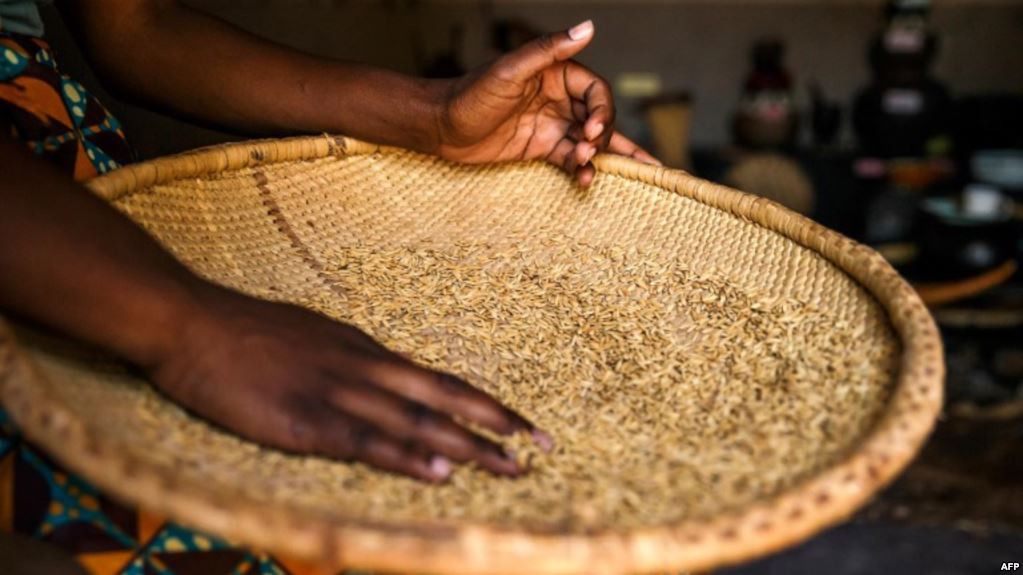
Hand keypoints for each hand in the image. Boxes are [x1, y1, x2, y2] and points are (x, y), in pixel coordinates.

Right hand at [150, 287, 550, 481]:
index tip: (522, 423)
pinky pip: (365, 441)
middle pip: (442, 396)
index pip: (438, 380)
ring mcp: (334, 393)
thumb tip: (385, 378)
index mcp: (363, 349)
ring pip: (415, 420)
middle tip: (543, 444)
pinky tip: (437, 472)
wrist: (188, 321)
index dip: (483, 403)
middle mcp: (361, 367)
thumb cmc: (245, 329)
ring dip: (466, 446)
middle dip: (495, 423)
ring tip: (510, 467)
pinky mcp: (301, 419)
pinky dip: (406, 456)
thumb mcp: (311, 334)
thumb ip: (350, 359)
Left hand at [434, 20, 659, 185]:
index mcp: (556, 74)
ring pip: (589, 140)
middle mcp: (559, 99)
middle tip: (587, 150)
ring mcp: (552, 124)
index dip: (602, 110)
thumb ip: (549, 49)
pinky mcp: (541, 148)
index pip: (597, 91)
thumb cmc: (470, 94)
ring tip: (586, 167)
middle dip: (601, 136)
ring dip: (596, 155)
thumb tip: (588, 27)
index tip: (591, 129)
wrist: (441, 127)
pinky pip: (570, 159)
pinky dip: (581, 170)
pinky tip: (583, 180)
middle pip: (599, 117)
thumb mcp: (510, 70)